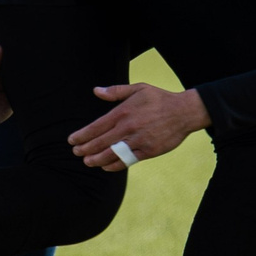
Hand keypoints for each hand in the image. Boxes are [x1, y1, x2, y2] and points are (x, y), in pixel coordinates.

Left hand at [69, 83, 209, 172]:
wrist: (184, 112)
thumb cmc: (159, 98)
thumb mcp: (138, 88)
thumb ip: (115, 92)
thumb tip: (96, 91)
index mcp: (123, 112)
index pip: (96, 127)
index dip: (82, 135)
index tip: (72, 140)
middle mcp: (128, 128)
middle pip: (100, 142)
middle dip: (85, 149)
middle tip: (76, 153)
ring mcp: (138, 141)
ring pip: (112, 154)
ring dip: (96, 159)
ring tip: (87, 162)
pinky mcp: (148, 151)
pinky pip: (127, 161)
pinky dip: (114, 165)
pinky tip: (106, 166)